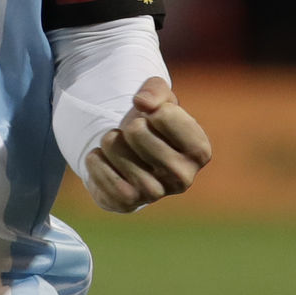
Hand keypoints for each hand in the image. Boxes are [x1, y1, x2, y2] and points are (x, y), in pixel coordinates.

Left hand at [84, 75, 210, 212]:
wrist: (129, 153)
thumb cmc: (152, 124)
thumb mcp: (159, 98)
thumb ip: (155, 90)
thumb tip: (142, 103)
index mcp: (199, 150)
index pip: (163, 114)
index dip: (151, 108)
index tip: (154, 118)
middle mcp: (183, 177)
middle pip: (137, 133)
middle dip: (128, 124)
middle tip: (133, 132)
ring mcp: (156, 194)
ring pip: (118, 153)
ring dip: (109, 141)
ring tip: (115, 143)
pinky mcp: (129, 204)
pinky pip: (102, 177)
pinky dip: (96, 161)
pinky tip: (101, 158)